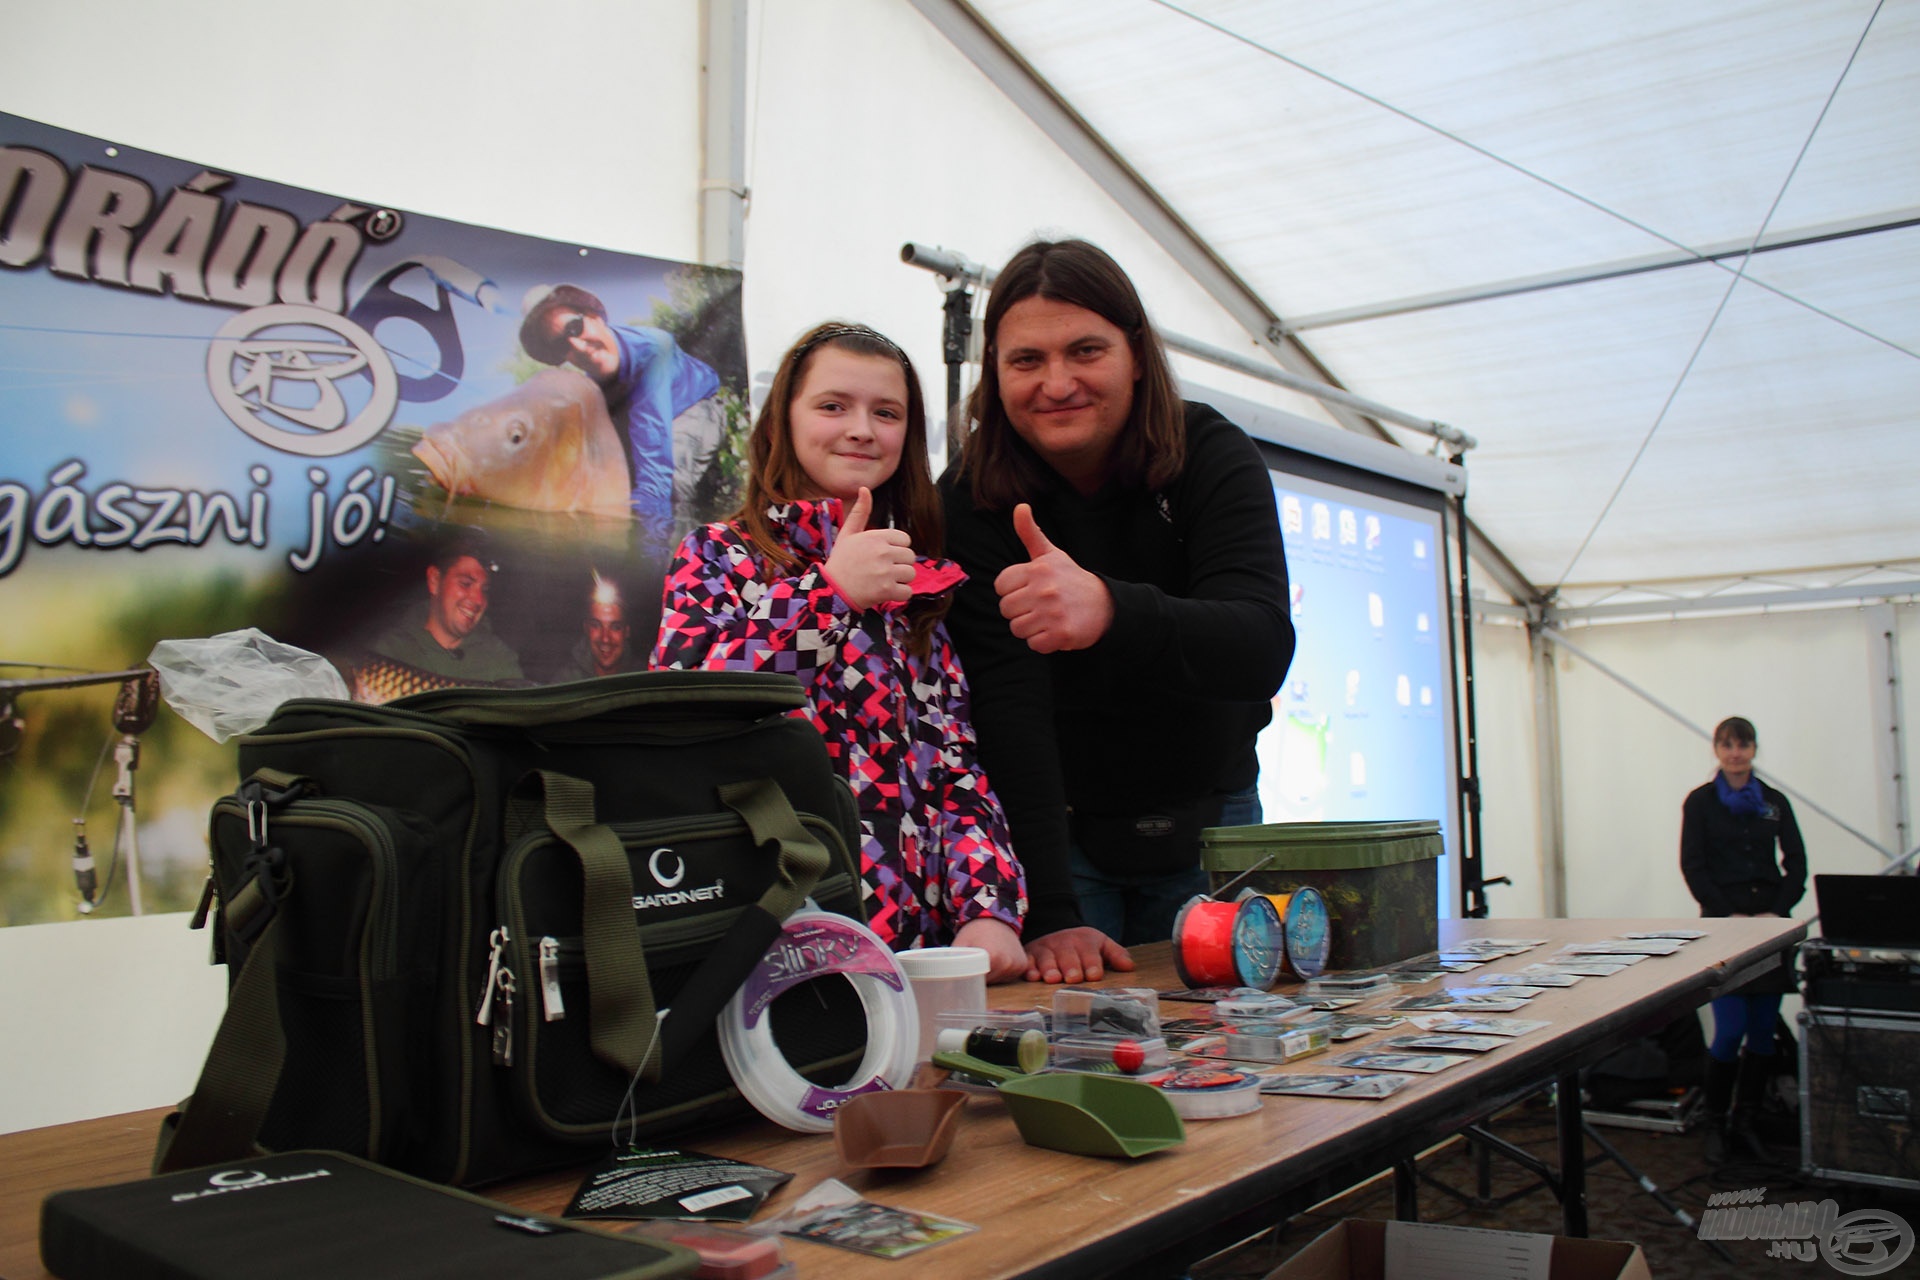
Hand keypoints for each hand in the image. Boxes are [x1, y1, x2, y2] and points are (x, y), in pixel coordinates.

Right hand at [824, 487, 914, 610]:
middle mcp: (883, 553)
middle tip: (883, 570)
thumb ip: (859, 512)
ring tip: (884, 581)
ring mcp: (886, 572)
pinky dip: (899, 594)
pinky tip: (885, 591)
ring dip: (901, 579)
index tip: (883, 556)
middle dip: (900, 564)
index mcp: (876, 537)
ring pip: (910, 573)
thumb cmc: (841, 561)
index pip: (905, 539)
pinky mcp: (887, 591)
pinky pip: (907, 592)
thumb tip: (864, 488)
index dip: (896, 548)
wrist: (830, 590)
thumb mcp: (848, 534)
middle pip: (910, 557)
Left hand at [952, 918, 1028, 983]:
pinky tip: (997, 961)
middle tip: (976, 963)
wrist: (995, 917)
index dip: (970, 978)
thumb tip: (944, 987)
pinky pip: (1009, 977)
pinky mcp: (1022, 966)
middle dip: (980, 978)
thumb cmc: (975, 930)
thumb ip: (951, 965)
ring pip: (999, 982)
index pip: (977, 982)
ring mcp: (1017, 965)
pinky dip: (1001, 973)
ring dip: (991, 976)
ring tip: (987, 960)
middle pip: (989, 983)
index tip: (966, 971)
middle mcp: (1007, 963)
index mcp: (991, 958)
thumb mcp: (960, 945)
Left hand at [993, 504, 1113, 652]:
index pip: (1000, 586)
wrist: (1105, 606)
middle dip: (1020, 610)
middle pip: (1006, 609)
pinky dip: (1043, 642)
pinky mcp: (1061, 634)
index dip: (1013, 590)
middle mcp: (1045, 590)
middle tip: (1041, 606)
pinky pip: (1033, 644)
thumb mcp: (1051, 554)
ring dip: (1030, 627)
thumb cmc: (1071, 579)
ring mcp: (1053, 613)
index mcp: (1038, 569)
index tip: (1030, 589)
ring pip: (1017, 629)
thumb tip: (1020, 506)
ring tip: (1048, 618)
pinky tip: (1055, 630)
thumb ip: (1031, 533)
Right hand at [1023, 926, 1133, 984]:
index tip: (1094, 975)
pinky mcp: (1029, 955)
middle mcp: (1063, 944)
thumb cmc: (1082, 945)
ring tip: (1053, 978)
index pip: (1090, 952)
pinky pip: (1028, 961)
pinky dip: (1029, 968)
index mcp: (1084, 941)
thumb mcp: (1101, 944)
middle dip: (1071, 966)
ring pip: (1047, 958)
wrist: (1054, 930)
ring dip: (1050, 968)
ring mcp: (1045, 949)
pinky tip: (1032, 976)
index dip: (1092, 963)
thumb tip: (1129, 967)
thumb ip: (1116, 954)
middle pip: (1067, 955)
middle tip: (1074, 978)